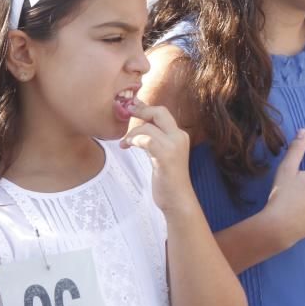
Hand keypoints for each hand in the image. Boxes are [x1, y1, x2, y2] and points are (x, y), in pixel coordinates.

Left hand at [121, 100, 193, 214]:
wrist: (177, 199)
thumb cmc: (167, 179)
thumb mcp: (161, 154)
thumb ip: (155, 139)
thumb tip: (140, 127)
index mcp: (179, 135)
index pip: (163, 112)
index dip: (146, 107)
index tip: (132, 106)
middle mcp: (179, 137)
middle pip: (160, 112)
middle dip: (141, 110)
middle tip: (127, 114)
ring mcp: (174, 146)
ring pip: (149, 127)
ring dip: (132, 133)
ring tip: (125, 142)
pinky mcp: (166, 157)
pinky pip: (147, 140)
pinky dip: (134, 140)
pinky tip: (127, 146)